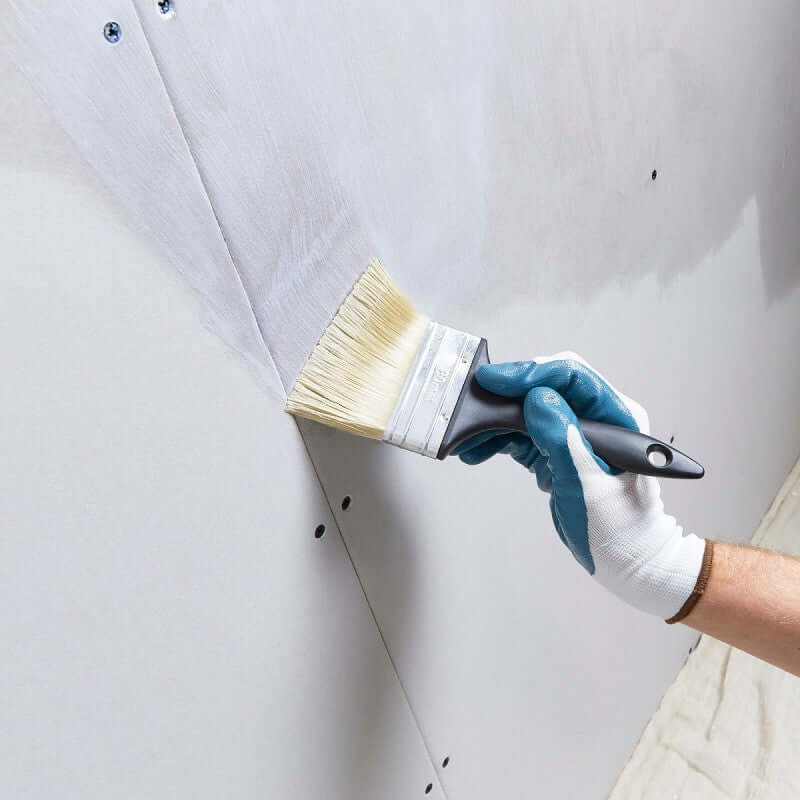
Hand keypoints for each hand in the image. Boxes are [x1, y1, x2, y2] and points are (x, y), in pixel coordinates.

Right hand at [456, 352, 706, 619]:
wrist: (629, 561)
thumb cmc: (621, 531)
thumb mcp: (587, 486)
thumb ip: (561, 439)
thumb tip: (536, 398)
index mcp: (617, 418)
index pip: (572, 377)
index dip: (530, 373)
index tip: (494, 380)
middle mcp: (596, 419)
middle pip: (545, 387)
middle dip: (506, 394)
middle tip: (474, 403)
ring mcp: (574, 433)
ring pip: (528, 410)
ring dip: (496, 420)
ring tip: (469, 436)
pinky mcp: (556, 450)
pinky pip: (522, 433)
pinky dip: (498, 439)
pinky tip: (477, 448)